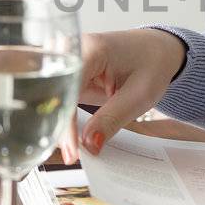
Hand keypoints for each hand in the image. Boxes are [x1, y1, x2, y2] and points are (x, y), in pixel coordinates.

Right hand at [59, 29, 187, 162]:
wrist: (156, 49)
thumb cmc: (151, 64)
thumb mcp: (139, 95)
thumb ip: (111, 119)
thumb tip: (88, 144)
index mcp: (91, 48)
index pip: (68, 89)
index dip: (66, 123)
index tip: (72, 153)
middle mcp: (70, 50)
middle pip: (50, 92)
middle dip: (54, 126)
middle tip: (70, 156)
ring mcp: (63, 61)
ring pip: (48, 97)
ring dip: (55, 124)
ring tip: (70, 150)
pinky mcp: (63, 73)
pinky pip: (56, 99)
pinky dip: (61, 118)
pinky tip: (68, 137)